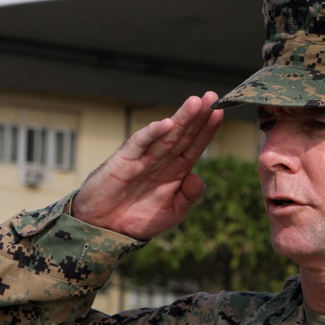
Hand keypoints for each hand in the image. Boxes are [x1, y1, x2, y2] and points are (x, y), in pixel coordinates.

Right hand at [72, 92, 222, 239]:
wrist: (105, 228)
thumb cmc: (138, 219)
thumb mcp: (172, 212)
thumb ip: (188, 197)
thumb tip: (199, 179)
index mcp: (176, 170)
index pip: (195, 145)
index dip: (207, 130)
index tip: (220, 112)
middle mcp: (162, 159)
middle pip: (183, 133)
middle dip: (197, 115)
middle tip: (211, 97)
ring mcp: (143, 158)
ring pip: (165, 134)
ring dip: (180, 118)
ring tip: (195, 102)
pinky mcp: (124, 160)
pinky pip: (139, 144)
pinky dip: (152, 134)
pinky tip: (166, 124)